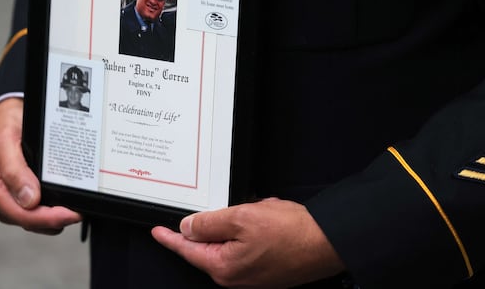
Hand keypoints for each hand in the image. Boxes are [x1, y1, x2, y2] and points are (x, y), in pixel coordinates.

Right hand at [0, 97, 81, 233]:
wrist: (9, 116)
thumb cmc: (4, 127)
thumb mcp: (5, 141)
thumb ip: (14, 170)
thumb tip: (29, 199)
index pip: (21, 214)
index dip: (47, 218)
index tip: (69, 214)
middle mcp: (2, 199)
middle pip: (31, 221)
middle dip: (55, 219)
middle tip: (80, 212)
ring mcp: (14, 199)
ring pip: (37, 220)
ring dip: (56, 217)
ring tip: (77, 209)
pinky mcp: (25, 195)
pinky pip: (41, 210)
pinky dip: (55, 209)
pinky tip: (68, 202)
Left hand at [151, 198, 343, 287]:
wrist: (328, 243)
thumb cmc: (292, 233)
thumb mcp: (243, 217)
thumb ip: (210, 223)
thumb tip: (188, 228)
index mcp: (224, 266)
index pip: (188, 250)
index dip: (169, 238)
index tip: (156, 232)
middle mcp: (235, 276)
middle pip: (213, 244)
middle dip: (225, 221)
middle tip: (243, 207)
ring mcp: (252, 274)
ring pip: (235, 240)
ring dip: (245, 222)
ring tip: (265, 211)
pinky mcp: (266, 268)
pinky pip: (251, 243)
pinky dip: (258, 227)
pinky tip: (273, 218)